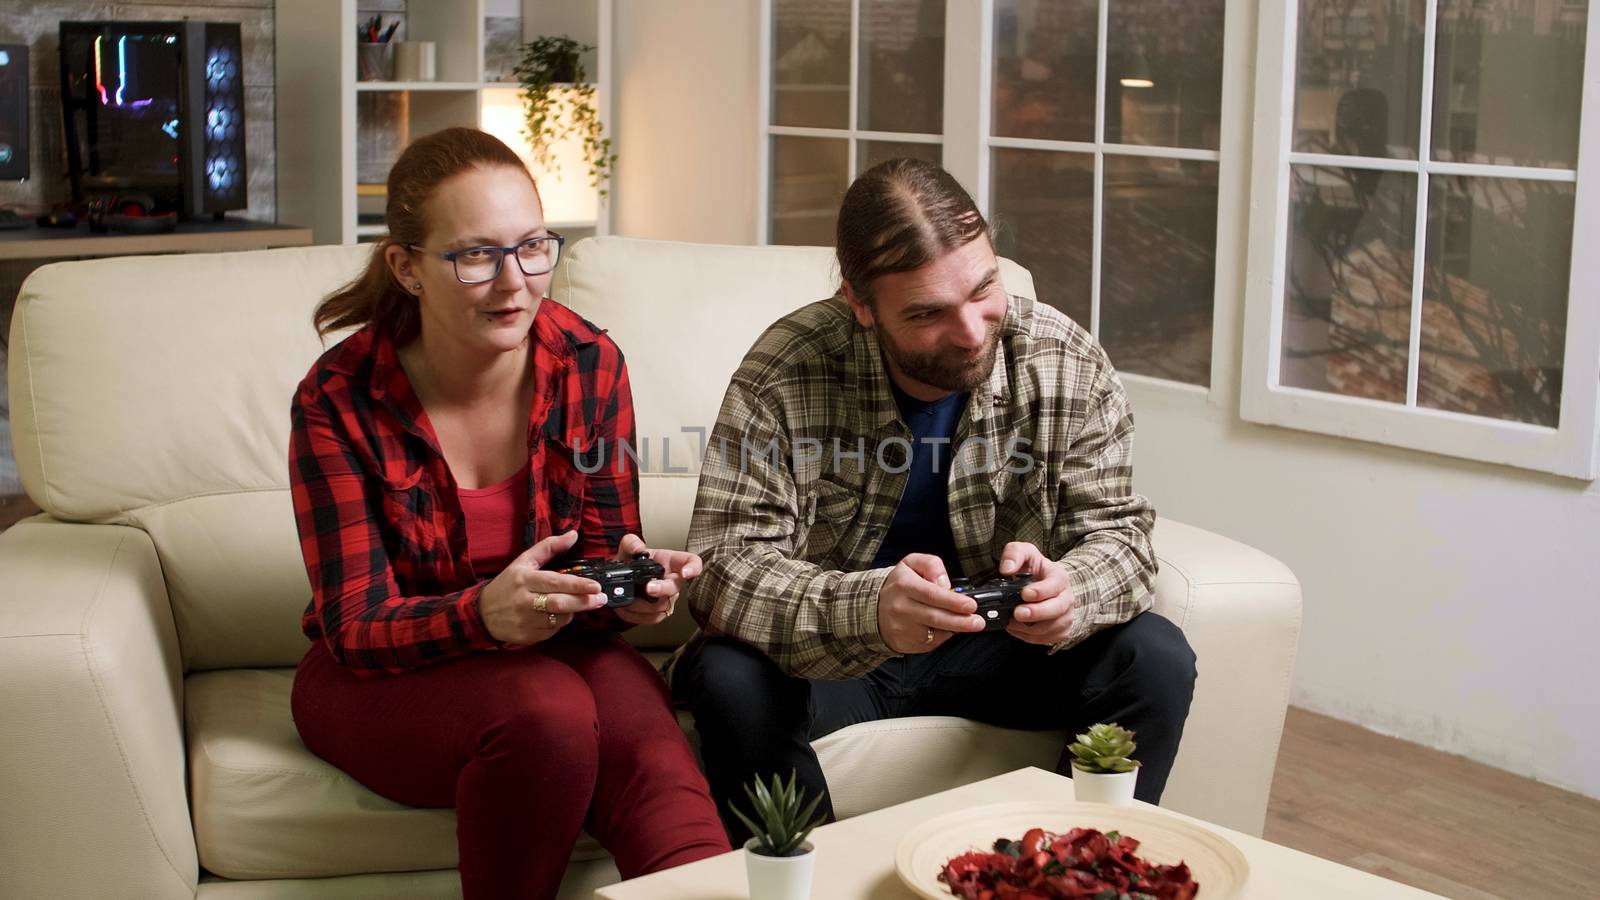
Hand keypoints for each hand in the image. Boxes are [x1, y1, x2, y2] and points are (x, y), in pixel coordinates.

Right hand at [479, 530, 605, 643]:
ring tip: (576, 604)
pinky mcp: (527, 636)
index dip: (577, 585)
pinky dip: (560, 624)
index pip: (555, 582)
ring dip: (572, 612)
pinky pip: (552, 631)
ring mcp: (525, 620)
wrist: (482, 613)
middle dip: (584, 602)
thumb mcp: (524, 561)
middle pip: (560, 603)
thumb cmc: (508, 584)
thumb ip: (549, 547)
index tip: (596, 586)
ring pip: (559, 619)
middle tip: (601, 599)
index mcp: (524, 579)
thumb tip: (573, 534)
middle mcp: (524, 601)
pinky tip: (558, 615)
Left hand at [610, 533, 701, 626]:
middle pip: (675, 588)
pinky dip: (636, 615)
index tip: (686, 573)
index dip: (693, 568)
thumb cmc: (631, 563)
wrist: (621, 580)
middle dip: (662, 589)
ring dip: (641, 605)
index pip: (691, 562)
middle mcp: (672, 581)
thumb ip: (631, 543)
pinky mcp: (658, 613)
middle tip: (649, 588)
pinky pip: (652, 618)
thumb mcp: (628, 548)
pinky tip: (626, 608)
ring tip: (627, 598)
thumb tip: (638, 549)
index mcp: (670, 562)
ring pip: (661, 606)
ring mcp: (667, 598)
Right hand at [877, 553, 985, 653]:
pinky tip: (947, 628)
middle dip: (961, 621)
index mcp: (904, 586)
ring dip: (955, 629)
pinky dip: (943, 636)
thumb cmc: (898, 585)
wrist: (872, 608)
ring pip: (935, 632)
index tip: (970, 605)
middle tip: (978, 621)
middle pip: (936, 617)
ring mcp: (902, 629)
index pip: (931, 594)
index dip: (953, 601)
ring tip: (970, 624)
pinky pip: (930, 643)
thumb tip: (946, 583)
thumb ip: (931, 565)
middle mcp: (901, 608)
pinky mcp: (904, 643)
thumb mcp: (911, 564)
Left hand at [997, 542, 1074, 645]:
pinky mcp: (1060, 631)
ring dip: (1029, 628)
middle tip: (1018, 613)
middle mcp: (1066, 598)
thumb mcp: (1024, 553)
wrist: (1046, 584)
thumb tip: (1006, 569)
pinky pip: (1046, 639)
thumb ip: (1014, 555)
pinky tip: (1017, 628)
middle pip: (1057, 609)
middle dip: (1036, 613)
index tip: (1025, 594)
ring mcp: (1065, 616)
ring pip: (1051, 627)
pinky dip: (1029, 636)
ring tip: (1011, 621)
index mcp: (1059, 577)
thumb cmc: (1035, 569)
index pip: (1055, 585)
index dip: (1040, 591)